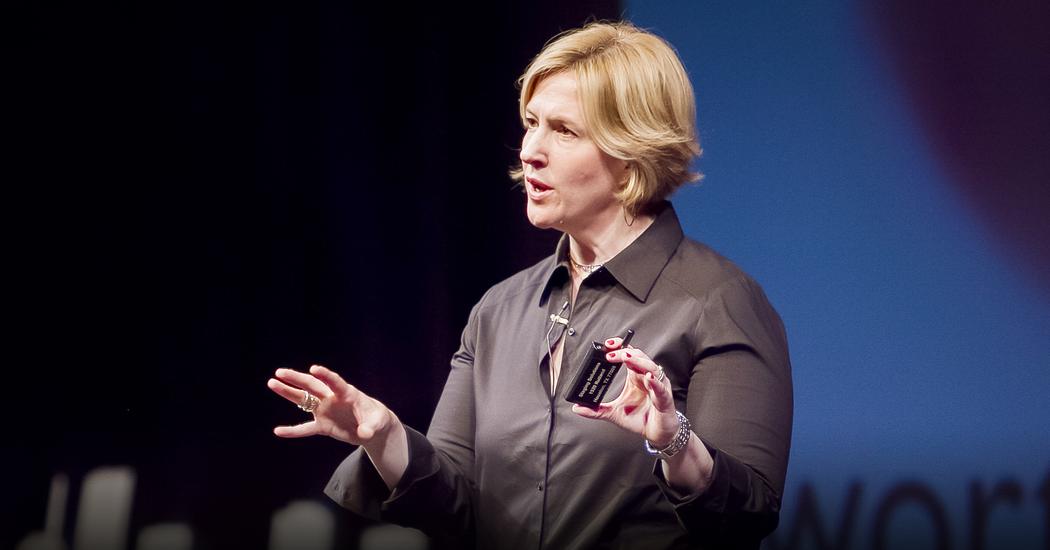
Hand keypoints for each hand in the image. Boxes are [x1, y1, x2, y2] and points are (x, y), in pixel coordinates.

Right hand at [268, 364, 397, 447]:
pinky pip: (305, 428)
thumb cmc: (376, 419)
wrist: (372, 428)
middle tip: (279, 372)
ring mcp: (325, 410)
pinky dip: (293, 431)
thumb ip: (369, 427)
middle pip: (312, 386)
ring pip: (303, 400)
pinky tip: (278, 431)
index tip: (314, 368)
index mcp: (347, 393)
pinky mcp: (322, 425)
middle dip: (296, 378)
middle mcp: (332, 398)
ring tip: (272, 383)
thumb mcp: (376, 423)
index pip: (335, 382)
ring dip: (288, 392)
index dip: (325, 375)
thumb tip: (364, 434)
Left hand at [571, 338, 678, 446]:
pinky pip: (660, 387)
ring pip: (651, 367)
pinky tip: (647, 377)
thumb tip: (577, 408)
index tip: (607, 345)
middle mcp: (647, 378)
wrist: (656, 434)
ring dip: (638, 361)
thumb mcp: (614, 413)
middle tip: (611, 352)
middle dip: (625, 352)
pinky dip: (654, 382)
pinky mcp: (664, 398)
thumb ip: (596, 410)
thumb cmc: (640, 419)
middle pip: (638, 357)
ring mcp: (657, 386)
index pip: (629, 355)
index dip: (619, 348)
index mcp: (635, 377)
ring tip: (626, 357)